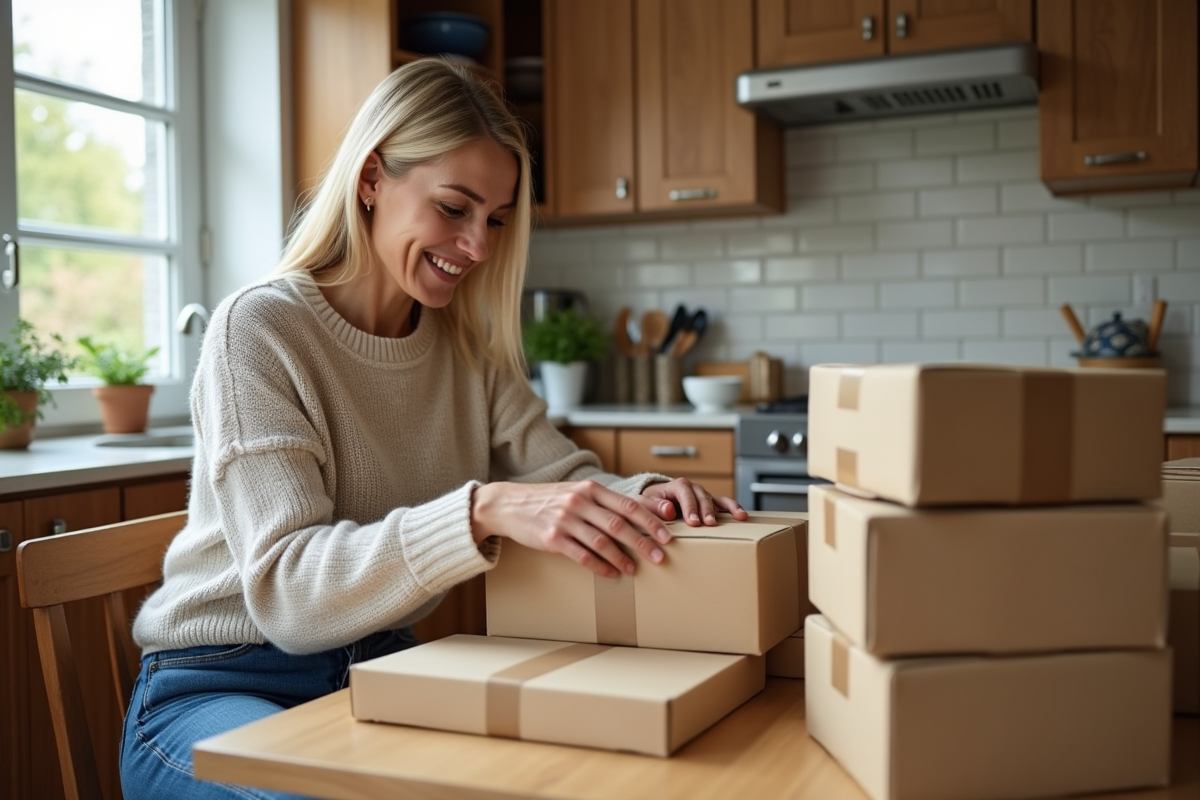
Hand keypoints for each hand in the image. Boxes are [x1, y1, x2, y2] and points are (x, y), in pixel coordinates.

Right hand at [471, 480, 673, 577]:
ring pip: (602, 541)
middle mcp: (579, 502)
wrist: (509, 504)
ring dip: (622, 558)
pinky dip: (599, 566)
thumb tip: (639, 514)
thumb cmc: (550, 499)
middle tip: (660, 557)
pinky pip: (581, 555)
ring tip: (635, 569)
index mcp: (590, 488)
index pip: (627, 505)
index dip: (651, 521)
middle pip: (619, 524)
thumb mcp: (577, 492)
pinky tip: (611, 573)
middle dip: (643, 542)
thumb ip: (604, 502)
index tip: (667, 535)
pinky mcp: (552, 538)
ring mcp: (565, 520)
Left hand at [638, 477, 746, 526]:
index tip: (693, 521)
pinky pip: (723, 504)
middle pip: (703, 498)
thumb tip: (669, 509)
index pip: (685, 493)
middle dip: (707, 511)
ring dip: (727, 508)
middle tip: (709, 524)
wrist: (654, 501)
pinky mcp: (710, 504)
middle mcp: (693, 488)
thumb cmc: (650, 503)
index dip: (690, 507)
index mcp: (677, 486)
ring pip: (717, 499)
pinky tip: (742, 515)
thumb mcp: (646, 503)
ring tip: (738, 517)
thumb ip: (655, 506)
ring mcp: (703, 495)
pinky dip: (733, 508)